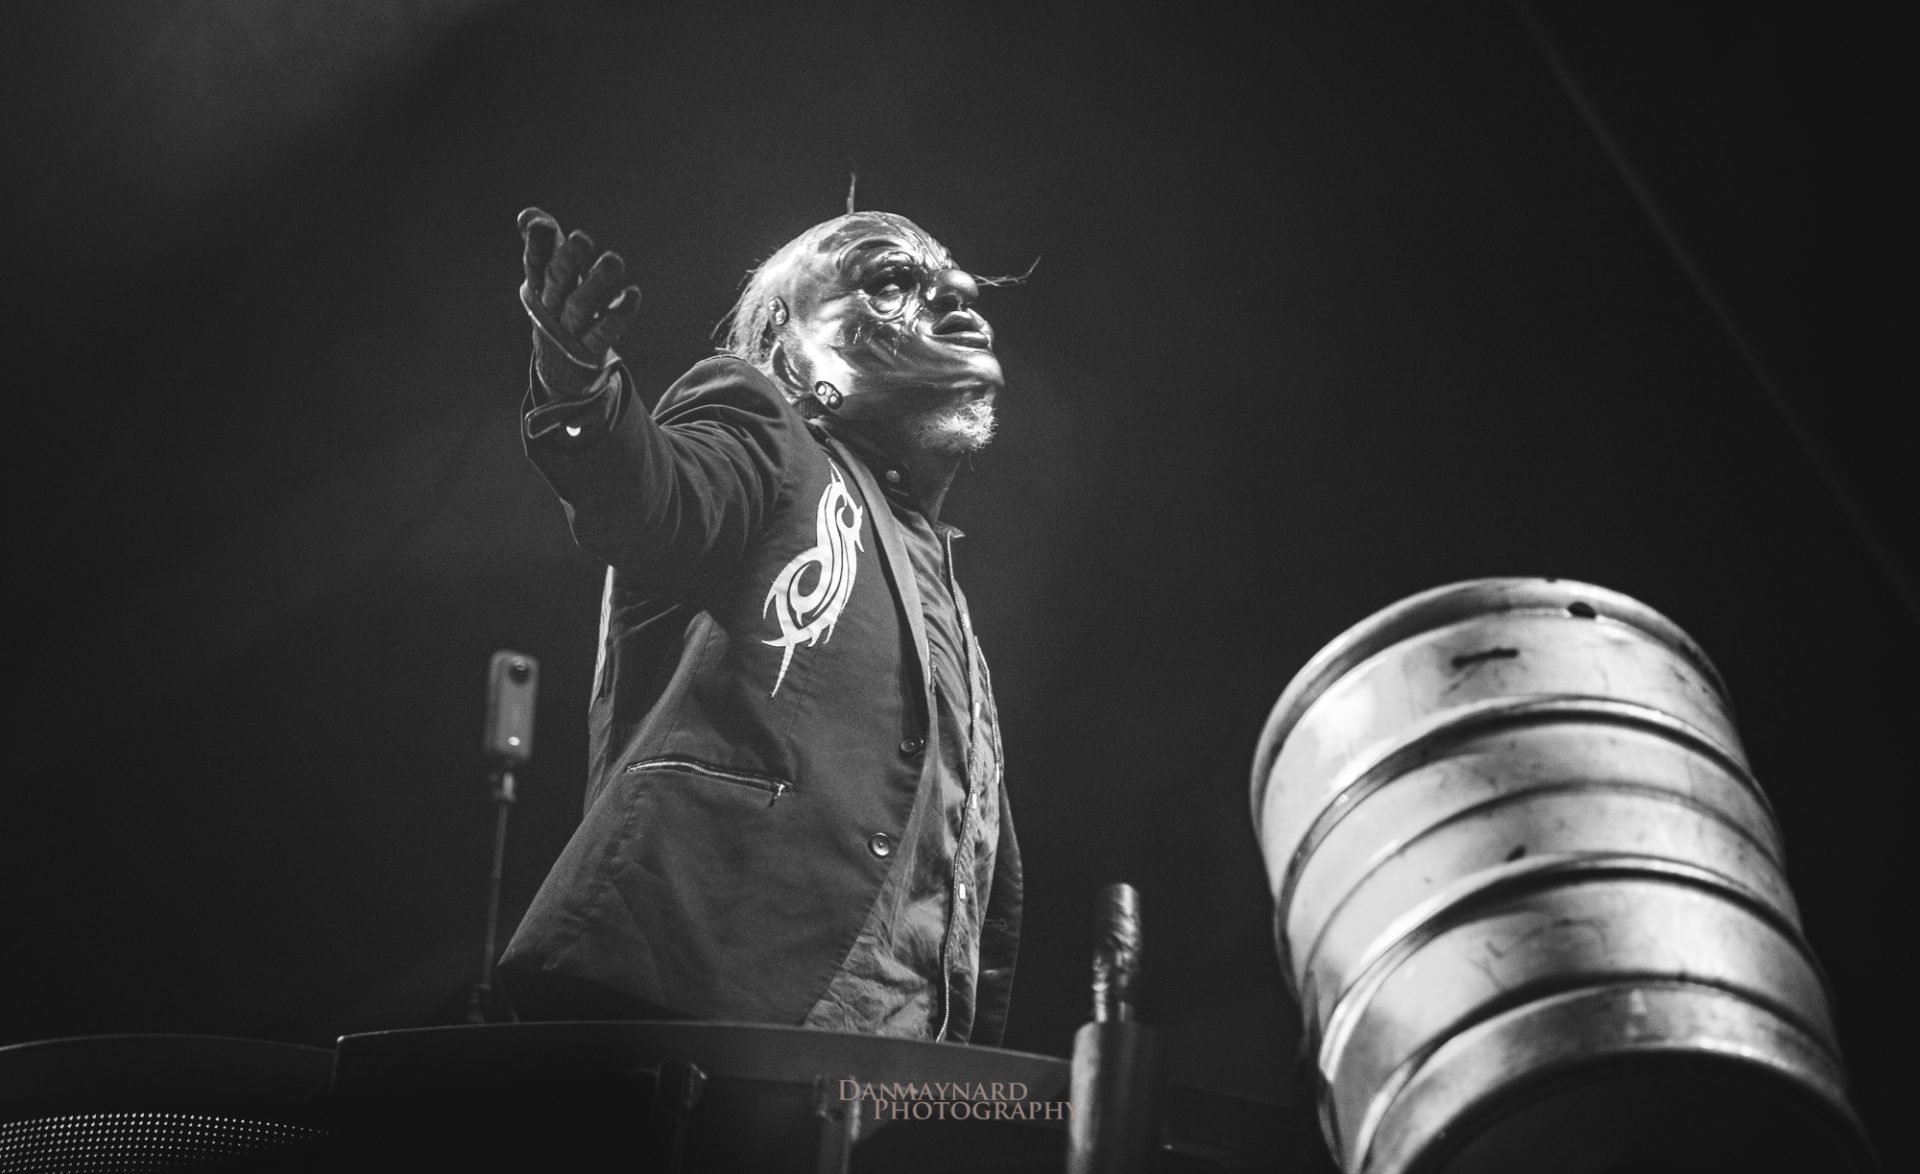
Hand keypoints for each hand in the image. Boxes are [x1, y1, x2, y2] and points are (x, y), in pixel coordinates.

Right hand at [518, 207, 641, 397]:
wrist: (560, 365)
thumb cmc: (559, 305)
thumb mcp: (549, 274)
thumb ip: (543, 242)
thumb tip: (530, 216)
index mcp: (538, 286)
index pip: (535, 263)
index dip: (537, 246)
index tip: (543, 226)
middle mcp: (551, 306)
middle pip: (556, 281)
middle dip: (567, 259)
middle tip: (582, 237)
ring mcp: (569, 329)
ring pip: (580, 306)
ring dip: (596, 283)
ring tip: (614, 260)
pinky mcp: (590, 348)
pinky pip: (603, 331)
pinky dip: (618, 314)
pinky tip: (633, 294)